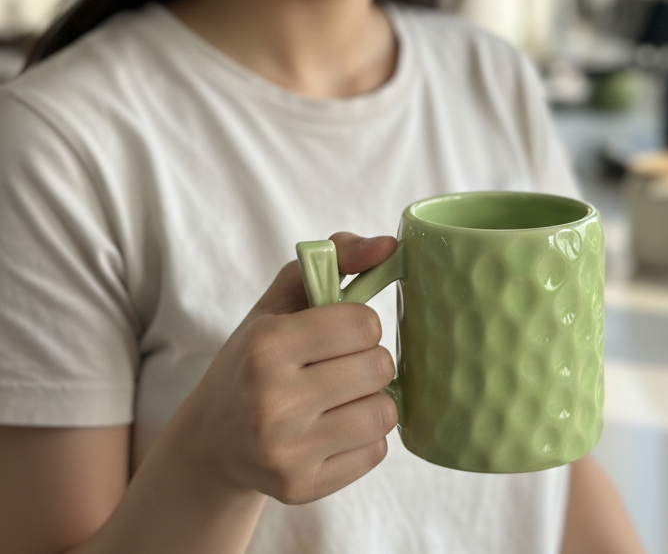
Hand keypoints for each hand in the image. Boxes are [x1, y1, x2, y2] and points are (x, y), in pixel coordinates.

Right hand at [176, 232, 398, 504]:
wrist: (213, 438)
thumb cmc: (256, 355)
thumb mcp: (282, 299)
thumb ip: (336, 256)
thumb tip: (390, 245)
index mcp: (266, 345)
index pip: (364, 323)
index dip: (359, 323)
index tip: (337, 332)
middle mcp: (272, 400)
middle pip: (379, 367)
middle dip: (368, 360)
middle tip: (339, 365)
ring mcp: (286, 451)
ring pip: (384, 413)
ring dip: (371, 399)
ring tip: (340, 396)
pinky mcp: (301, 487)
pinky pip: (376, 452)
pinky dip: (365, 437)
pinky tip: (333, 428)